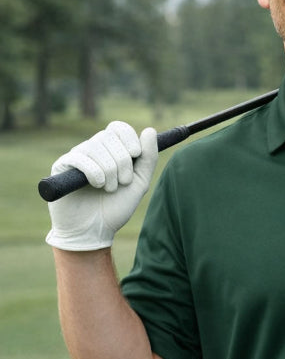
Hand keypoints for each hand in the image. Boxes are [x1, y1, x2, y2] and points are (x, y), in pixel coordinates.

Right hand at [46, 122, 157, 250]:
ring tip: (108, 189)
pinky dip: (94, 173)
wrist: (93, 231)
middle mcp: (92, 149)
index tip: (136, 155)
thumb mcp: (138, 183)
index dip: (129, 139)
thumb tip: (149, 130)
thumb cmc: (114, 208)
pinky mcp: (61, 166)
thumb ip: (148, 159)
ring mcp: (76, 156)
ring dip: (109, 171)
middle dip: (122, 162)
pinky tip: (96, 185)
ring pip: (96, 147)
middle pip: (109, 137)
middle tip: (122, 183)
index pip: (118, 128)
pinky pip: (79, 158)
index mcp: (110, 150)